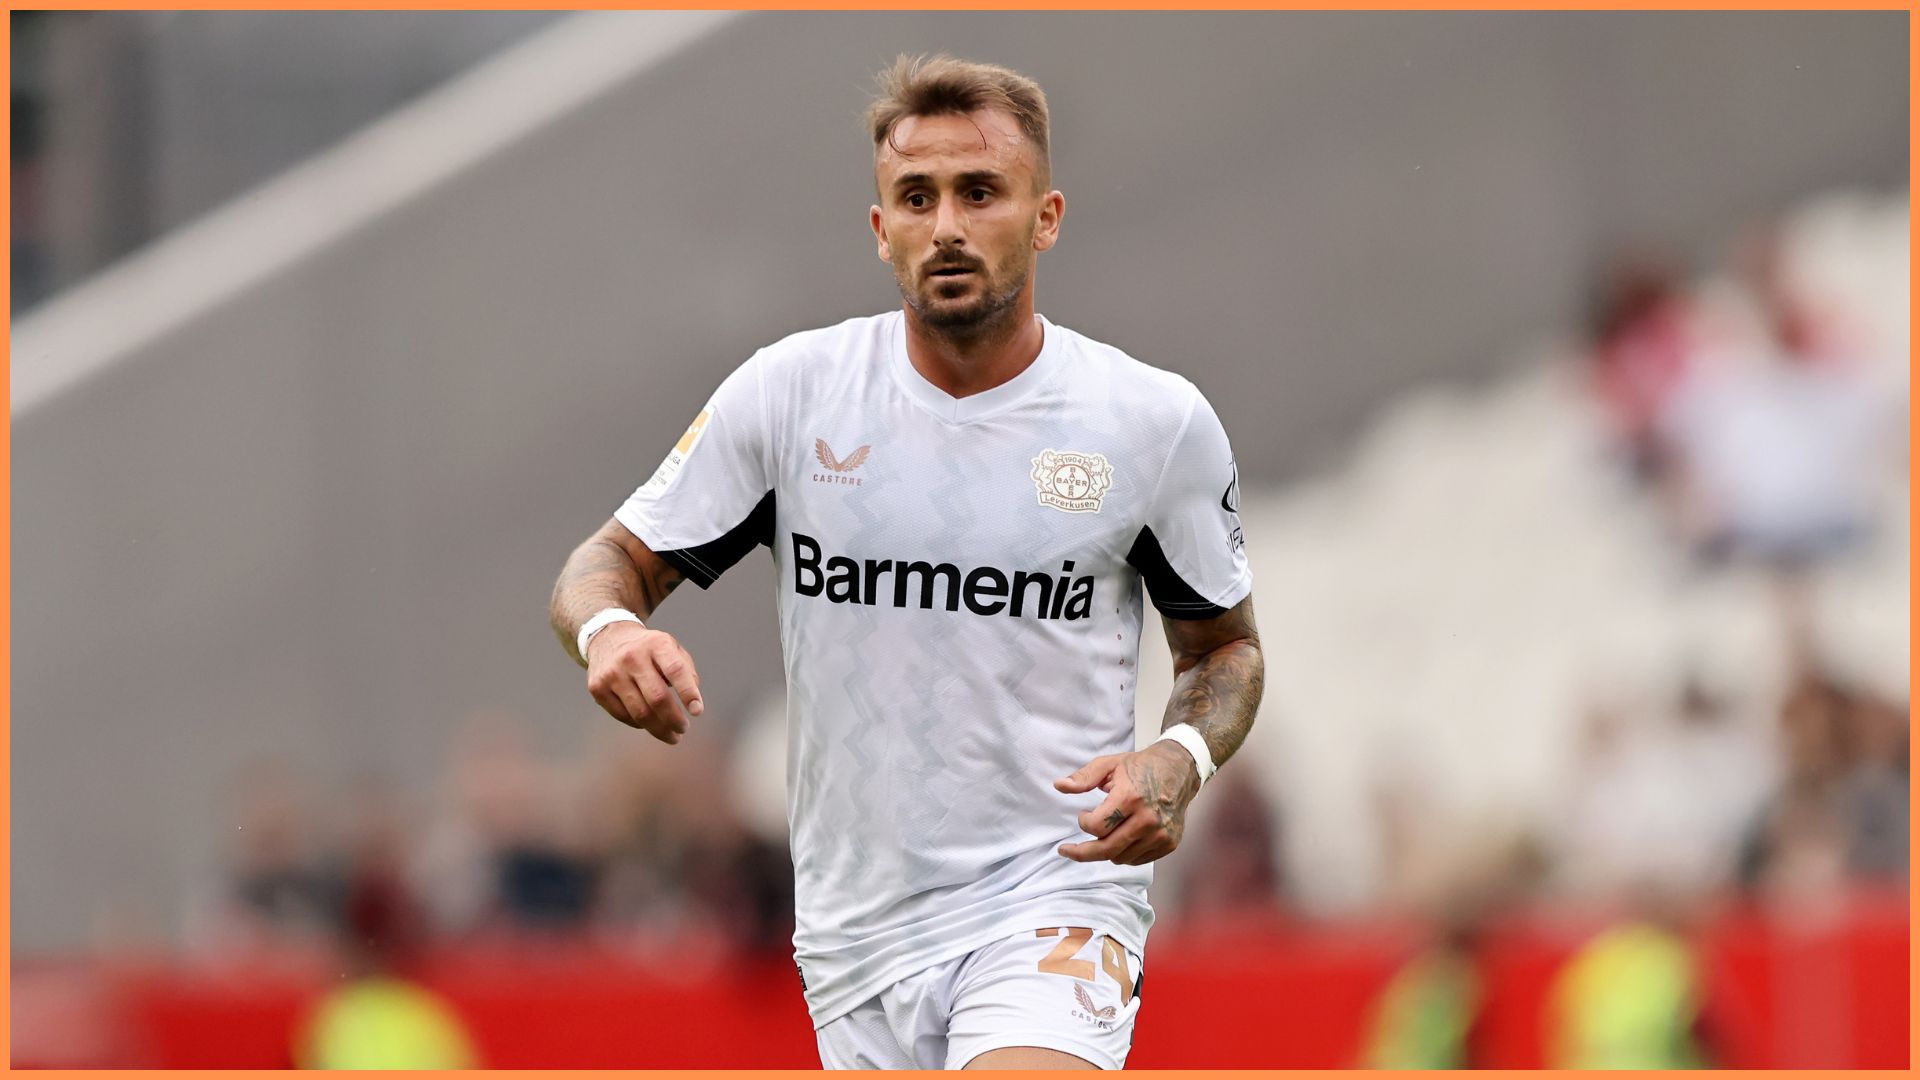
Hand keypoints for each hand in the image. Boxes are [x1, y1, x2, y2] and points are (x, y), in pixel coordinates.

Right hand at [584, 622, 703, 743]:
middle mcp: (632, 657)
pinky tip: (649, 724)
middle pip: (657, 698)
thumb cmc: (648, 649)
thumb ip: (686, 670)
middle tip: (683, 729)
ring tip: (672, 735)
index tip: (697, 711)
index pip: (675, 670)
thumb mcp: (670, 647)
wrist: (608, 638)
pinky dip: (640, 725)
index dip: (688, 693)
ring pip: (640, 713)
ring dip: (659, 729)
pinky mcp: (597, 688)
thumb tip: (692, 701)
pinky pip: (623, 716)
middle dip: (674, 719)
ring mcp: (612, 673)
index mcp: (656, 643)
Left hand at [1054, 741, 1200, 864]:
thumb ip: (1083, 778)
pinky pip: (1137, 860)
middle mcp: (1147, 819)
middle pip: (1107, 850)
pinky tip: (1123, 836)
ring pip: (1120, 857)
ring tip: (1107, 831)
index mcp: (1130, 798)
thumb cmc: (1141, 767)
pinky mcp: (1168, 844)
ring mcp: (1160, 834)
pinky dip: (1124, 853)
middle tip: (1067, 850)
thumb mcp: (1109, 764)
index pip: (1096, 826)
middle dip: (1082, 852)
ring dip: (1106, 849)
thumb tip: (1058, 785)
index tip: (1083, 814)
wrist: (1179, 770)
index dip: (1083, 822)